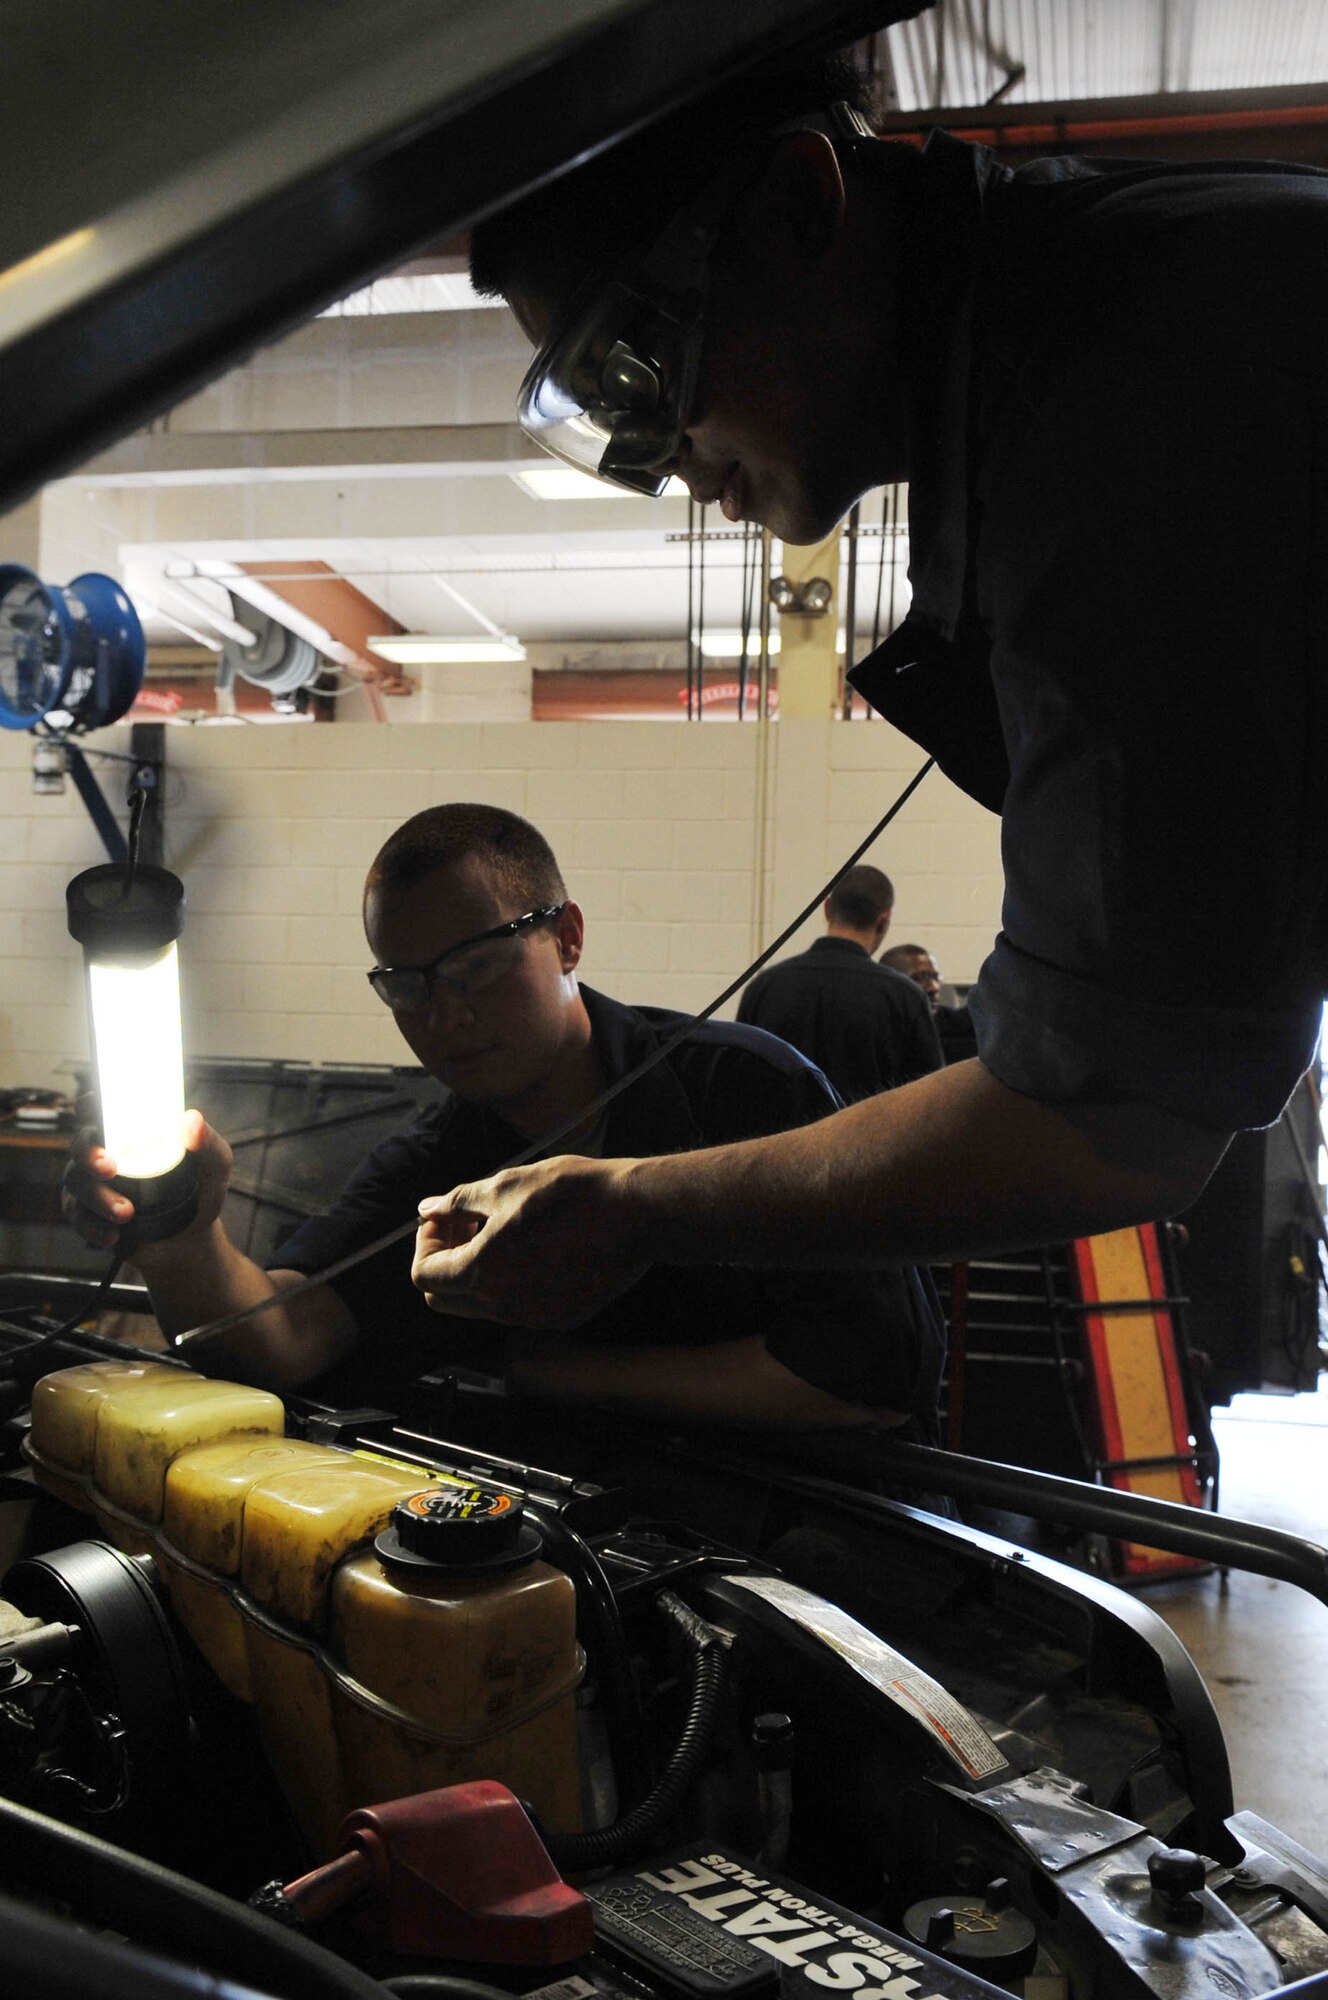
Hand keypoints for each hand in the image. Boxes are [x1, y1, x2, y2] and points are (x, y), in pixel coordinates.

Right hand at [62, 1107, 232, 1261]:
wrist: (191, 1238)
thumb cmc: (200, 1190)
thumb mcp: (214, 1166)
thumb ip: (208, 1142)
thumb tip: (192, 1120)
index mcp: (132, 1132)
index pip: (101, 1109)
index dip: (91, 1104)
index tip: (94, 1106)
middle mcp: (106, 1153)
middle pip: (80, 1145)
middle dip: (89, 1155)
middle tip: (110, 1169)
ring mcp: (93, 1184)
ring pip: (76, 1183)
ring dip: (98, 1198)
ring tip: (127, 1213)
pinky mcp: (88, 1215)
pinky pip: (77, 1218)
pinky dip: (93, 1227)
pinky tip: (113, 1236)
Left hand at [411, 1154, 650, 1329]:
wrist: (637, 1213)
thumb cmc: (571, 1193)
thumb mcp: (505, 1185)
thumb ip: (458, 1202)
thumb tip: (426, 1210)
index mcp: (483, 1273)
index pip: (424, 1276)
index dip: (425, 1243)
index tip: (445, 1218)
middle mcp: (505, 1306)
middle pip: (446, 1299)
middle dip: (446, 1261)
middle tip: (467, 1225)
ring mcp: (536, 1317)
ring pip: (483, 1305)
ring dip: (478, 1270)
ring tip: (504, 1231)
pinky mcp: (564, 1317)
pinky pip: (519, 1307)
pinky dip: (512, 1281)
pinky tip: (535, 1247)